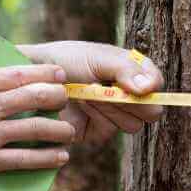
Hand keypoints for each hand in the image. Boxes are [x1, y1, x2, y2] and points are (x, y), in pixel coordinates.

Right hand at [0, 17, 74, 188]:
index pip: (16, 74)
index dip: (41, 72)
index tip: (59, 72)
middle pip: (33, 98)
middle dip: (55, 96)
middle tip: (68, 97)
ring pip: (34, 129)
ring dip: (56, 129)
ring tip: (70, 130)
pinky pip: (23, 160)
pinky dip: (44, 159)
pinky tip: (61, 158)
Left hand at [17, 41, 164, 144]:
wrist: (33, 78)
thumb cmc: (66, 60)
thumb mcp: (98, 57)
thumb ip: (126, 69)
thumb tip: (149, 87)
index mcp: (131, 73)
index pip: (156, 83)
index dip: (153, 85)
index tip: (140, 84)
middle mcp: (127, 96)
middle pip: (152, 111)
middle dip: (130, 101)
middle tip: (108, 88)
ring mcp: (114, 116)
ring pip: (133, 125)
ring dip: (110, 108)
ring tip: (87, 92)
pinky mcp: (98, 132)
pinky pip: (109, 132)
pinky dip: (96, 117)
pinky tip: (81, 105)